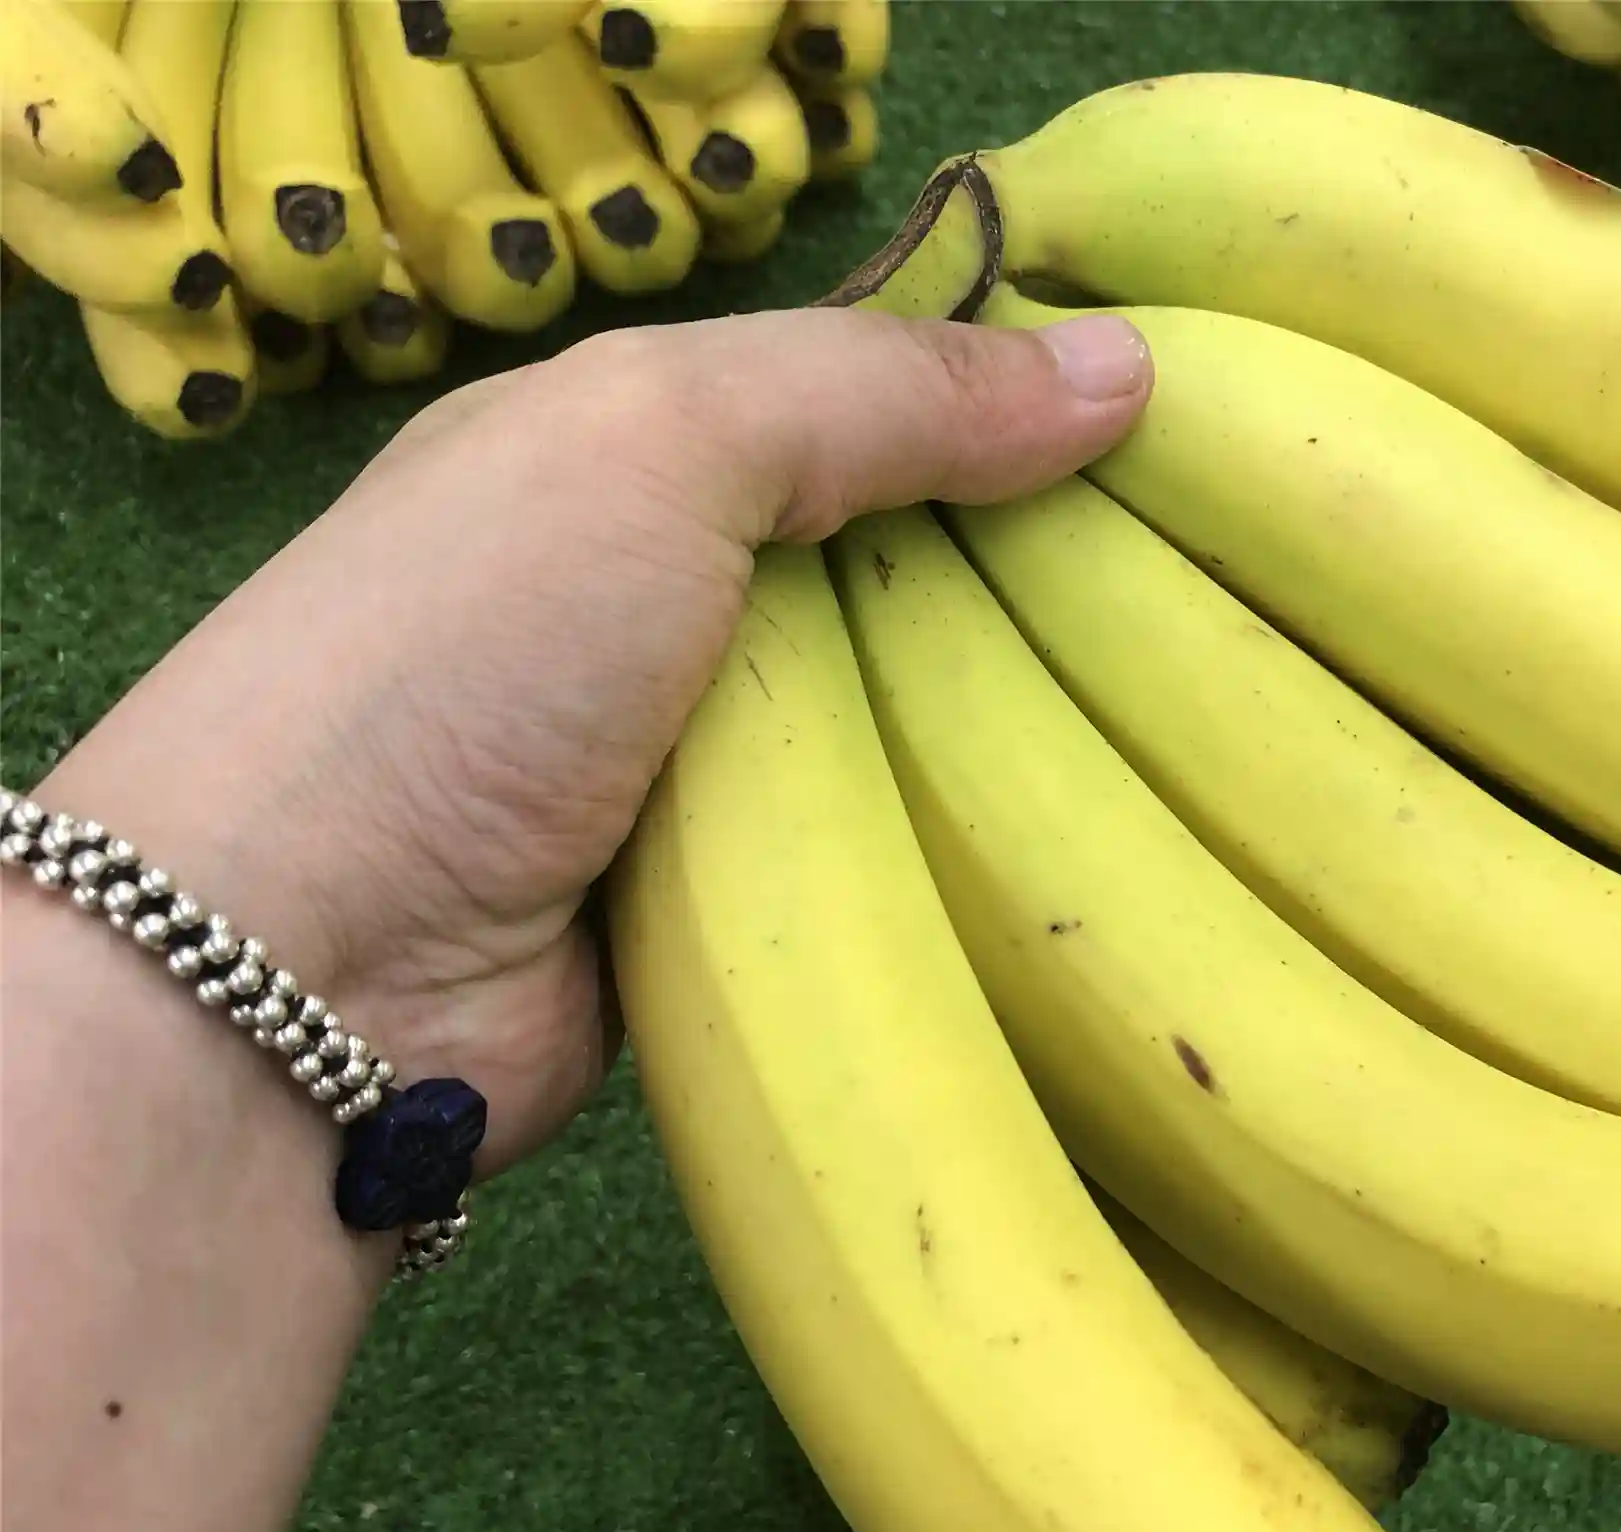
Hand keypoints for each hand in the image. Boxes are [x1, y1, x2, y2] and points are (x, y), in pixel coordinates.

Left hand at [37, 305, 1154, 1179]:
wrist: (307, 970)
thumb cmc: (472, 654)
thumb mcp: (662, 443)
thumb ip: (877, 394)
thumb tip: (1126, 371)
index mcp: (623, 452)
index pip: (851, 398)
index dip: (998, 401)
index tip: (1168, 429)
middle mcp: (661, 597)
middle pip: (894, 563)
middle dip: (1031, 568)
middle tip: (1212, 577)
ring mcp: (693, 760)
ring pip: (903, 718)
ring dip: (1013, 719)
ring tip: (1193, 703)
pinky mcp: (727, 901)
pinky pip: (879, 850)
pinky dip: (960, 842)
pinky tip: (1090, 829)